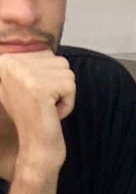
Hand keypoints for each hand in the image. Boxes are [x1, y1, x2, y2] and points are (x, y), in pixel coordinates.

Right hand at [0, 51, 74, 170]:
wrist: (36, 149)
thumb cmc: (35, 119)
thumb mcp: (23, 85)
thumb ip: (29, 64)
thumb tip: (40, 44)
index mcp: (6, 59)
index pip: (47, 54)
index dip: (50, 78)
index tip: (37, 97)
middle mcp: (10, 62)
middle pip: (58, 61)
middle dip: (59, 85)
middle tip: (44, 105)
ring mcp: (23, 74)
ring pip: (66, 72)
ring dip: (64, 94)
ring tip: (48, 108)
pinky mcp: (39, 87)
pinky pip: (70, 86)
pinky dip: (68, 103)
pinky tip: (53, 113)